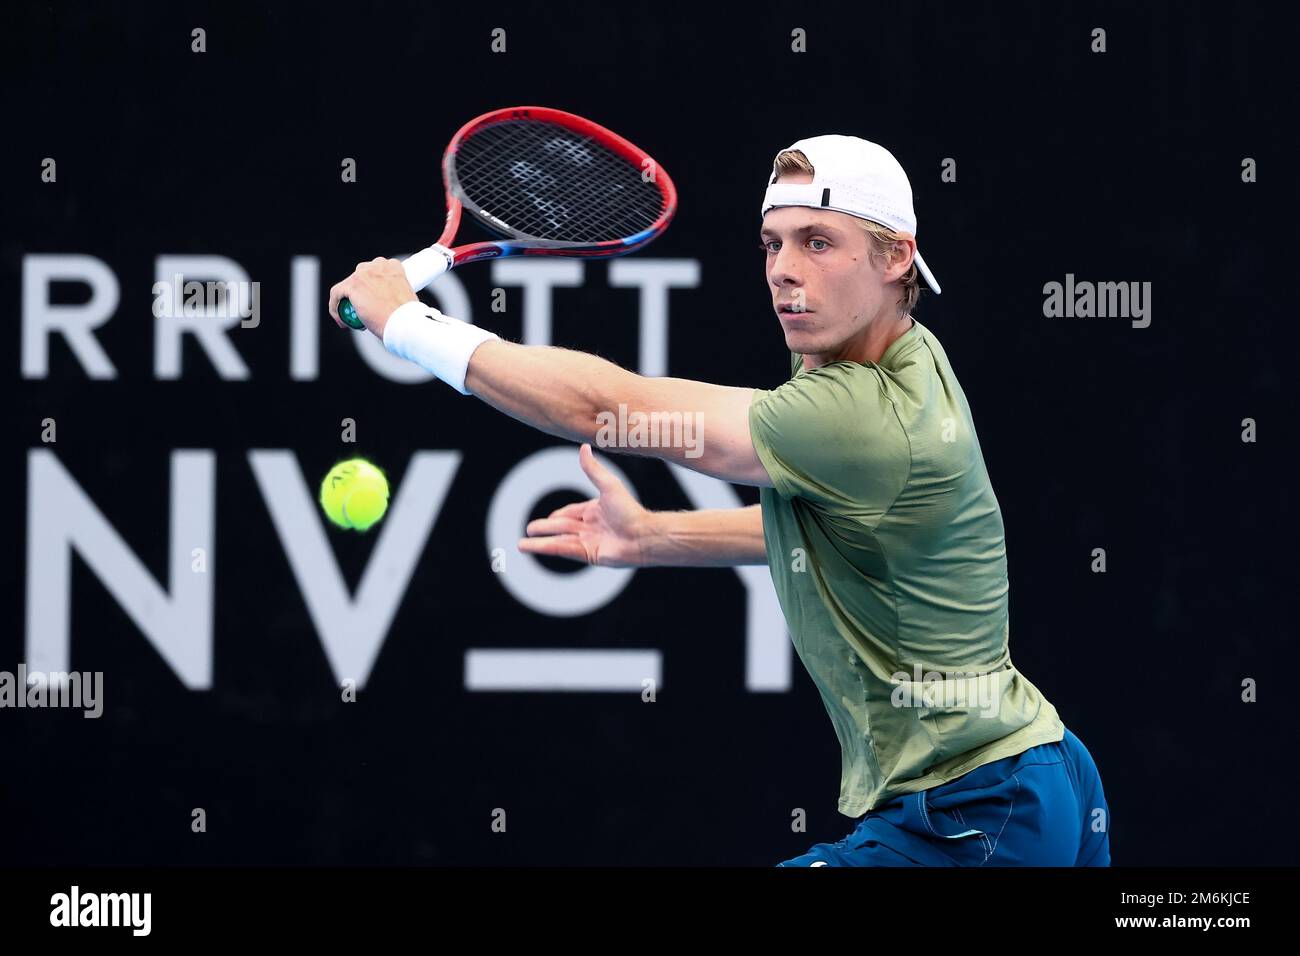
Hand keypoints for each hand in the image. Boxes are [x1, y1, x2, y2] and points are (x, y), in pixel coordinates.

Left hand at [328, 257, 417, 337]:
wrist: (404, 323)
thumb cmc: (409, 318)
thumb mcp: (407, 300)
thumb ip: (396, 295)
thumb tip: (390, 306)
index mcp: (394, 267)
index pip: (377, 272)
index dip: (373, 287)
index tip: (375, 300)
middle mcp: (377, 265)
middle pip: (361, 277)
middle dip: (360, 292)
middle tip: (364, 310)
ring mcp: (363, 274)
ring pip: (347, 286)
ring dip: (347, 301)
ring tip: (353, 319)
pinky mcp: (352, 286)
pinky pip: (336, 294)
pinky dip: (335, 308)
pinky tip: (341, 321)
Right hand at [518, 444, 649, 567]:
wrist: (642, 536)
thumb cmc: (629, 510)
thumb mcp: (608, 485)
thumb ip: (592, 469)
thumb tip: (583, 447)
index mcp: (595, 510)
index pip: (571, 512)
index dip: (559, 515)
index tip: (548, 517)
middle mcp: (591, 527)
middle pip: (562, 527)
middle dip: (545, 528)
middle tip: (530, 529)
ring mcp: (589, 542)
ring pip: (559, 540)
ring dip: (540, 542)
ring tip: (521, 544)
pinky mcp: (588, 555)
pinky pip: (563, 550)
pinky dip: (546, 548)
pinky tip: (532, 548)